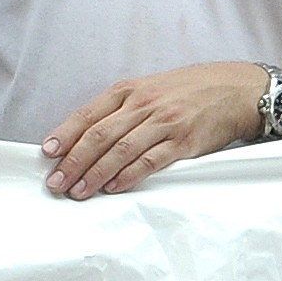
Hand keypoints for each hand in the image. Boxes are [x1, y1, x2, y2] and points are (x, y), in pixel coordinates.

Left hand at [40, 62, 265, 194]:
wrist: (234, 89)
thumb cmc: (186, 91)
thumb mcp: (148, 89)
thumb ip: (119, 109)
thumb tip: (85, 136)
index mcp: (128, 90)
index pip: (88, 114)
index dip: (65, 134)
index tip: (47, 153)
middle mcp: (143, 105)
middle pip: (99, 135)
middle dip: (74, 161)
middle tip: (56, 183)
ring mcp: (164, 123)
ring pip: (121, 150)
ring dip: (96, 173)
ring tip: (79, 191)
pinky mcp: (185, 142)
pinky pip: (151, 160)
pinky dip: (129, 175)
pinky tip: (114, 187)